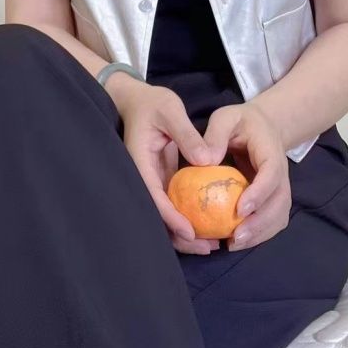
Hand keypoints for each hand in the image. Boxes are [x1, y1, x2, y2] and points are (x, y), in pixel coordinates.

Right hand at [118, 82, 221, 255]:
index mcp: (140, 163)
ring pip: (164, 215)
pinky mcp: (160, 179)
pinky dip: (186, 217)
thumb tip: (207, 160)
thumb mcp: (170, 110)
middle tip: (208, 247)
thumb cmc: (152, 103)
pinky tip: (206, 224)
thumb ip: (187, 134)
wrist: (137, 100)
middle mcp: (143, 177)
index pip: (153, 197)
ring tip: (211, 245)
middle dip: (180, 236)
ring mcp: (151, 180)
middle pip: (157, 216)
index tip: (191, 231)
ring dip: (184, 232)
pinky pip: (171, 204)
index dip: (171, 218)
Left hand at [201, 102, 290, 251]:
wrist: (263, 126)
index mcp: (271, 150)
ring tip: (234, 244)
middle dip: (260, 222)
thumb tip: (206, 160)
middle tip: (235, 237)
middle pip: (279, 202)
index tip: (240, 209)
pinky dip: (259, 235)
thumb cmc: (240, 122)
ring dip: (260, 233)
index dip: (259, 193)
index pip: (271, 174)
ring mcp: (280, 187)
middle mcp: (281, 172)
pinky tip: (238, 241)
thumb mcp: (225, 118)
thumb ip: (215, 134)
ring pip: (279, 216)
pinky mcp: (274, 198)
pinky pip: (273, 221)